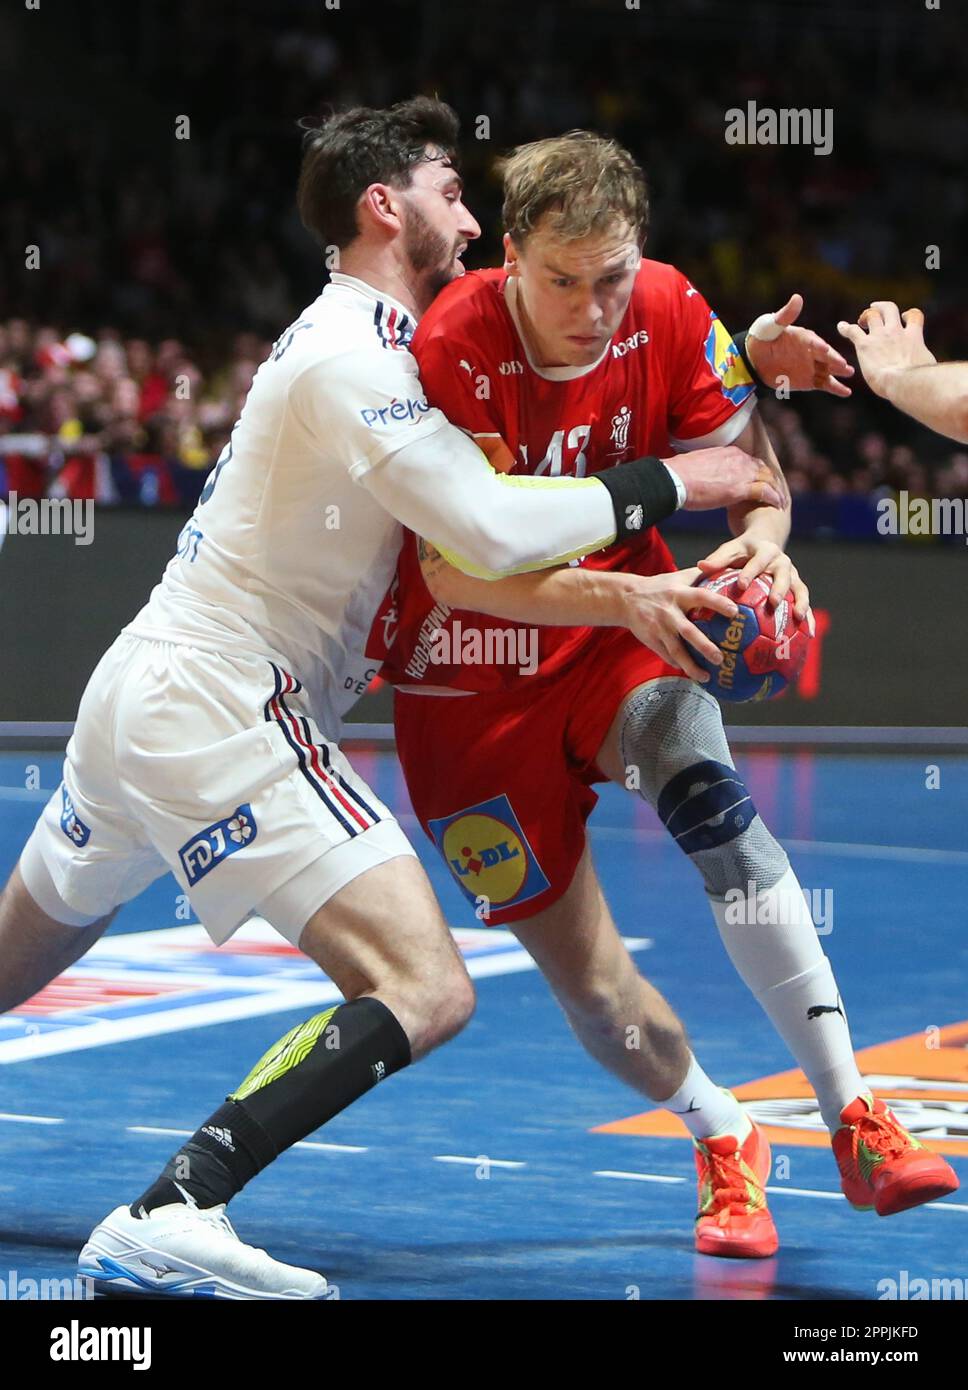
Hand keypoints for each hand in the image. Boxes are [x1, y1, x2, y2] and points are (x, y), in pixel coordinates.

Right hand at [620, 567, 738, 683]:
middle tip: (720, 658)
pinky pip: (666, 655)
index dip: (717, 603)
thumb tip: (728, 570)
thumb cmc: (659, 587)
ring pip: (676, 651)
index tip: (734, 612)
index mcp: (678, 594)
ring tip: (705, 677)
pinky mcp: (651, 640)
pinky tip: (690, 671)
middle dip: (705, 646)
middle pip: (689, 632)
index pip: (701, 597)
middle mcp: (669, 612)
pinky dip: (678, 664)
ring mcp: (659, 628)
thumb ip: (700, 574)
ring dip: (691, 666)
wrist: (626, 598)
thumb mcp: (678, 576)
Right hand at [669, 445, 785, 511]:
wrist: (675, 478)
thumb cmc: (679, 474)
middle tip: (775, 490)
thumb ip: (708, 467)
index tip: (759, 479)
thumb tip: (703, 474)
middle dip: (770, 479)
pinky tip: (778, 504)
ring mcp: (741, 473)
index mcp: (728, 452)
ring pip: (767, 479)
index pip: (749, 461)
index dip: (757, 471)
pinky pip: (765, 492)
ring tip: (780, 499)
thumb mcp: (698, 464)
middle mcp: (739, 459)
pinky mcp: (740, 488)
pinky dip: (774, 497)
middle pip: (762, 468)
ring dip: (776, 489)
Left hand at [697, 534, 809, 618]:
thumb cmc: (742, 552)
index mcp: (765, 551)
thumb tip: (700, 566)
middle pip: (784, 575)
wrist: (765, 545)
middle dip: (780, 589)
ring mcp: (793, 575)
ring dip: (801, 604)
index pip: (757, 561)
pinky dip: (809, 618)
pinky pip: (805, 603)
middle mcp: (782, 562)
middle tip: (773, 603)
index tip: (741, 585)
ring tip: (798, 619)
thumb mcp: (730, 550)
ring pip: (800, 589)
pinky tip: (809, 635)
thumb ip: (718, 560)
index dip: (750, 573)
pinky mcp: (798, 587)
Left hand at [746, 294, 854, 397]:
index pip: (813, 341)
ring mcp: (812, 366)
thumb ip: (785, 315)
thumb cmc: (763, 338)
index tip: (824, 350)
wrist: (754, 360)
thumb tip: (797, 298)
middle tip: (843, 365)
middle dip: (834, 360)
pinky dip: (836, 388)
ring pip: (829, 370)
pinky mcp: (810, 380)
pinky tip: (847, 392)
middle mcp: (812, 351)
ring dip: (839, 372)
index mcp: (804, 337)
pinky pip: (824, 384)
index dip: (818, 346)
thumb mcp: (771, 325)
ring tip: (850, 373)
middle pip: (825, 356)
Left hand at [837, 302, 936, 398]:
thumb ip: (924, 364)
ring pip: (872, 315)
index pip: (914, 316)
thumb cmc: (920, 381)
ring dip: (865, 315)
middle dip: (882, 307)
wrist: (905, 382)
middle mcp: (896, 332)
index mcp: (914, 336)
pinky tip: (841, 327)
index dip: (909, 315)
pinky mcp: (865, 345)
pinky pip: (853, 331)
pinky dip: (845, 328)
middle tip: (875, 309)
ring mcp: (880, 336)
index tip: (904, 318)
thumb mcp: (927, 367)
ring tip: (861, 320)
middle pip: (889, 308)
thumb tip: (931, 372)